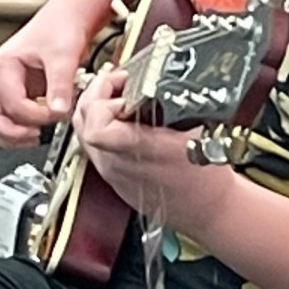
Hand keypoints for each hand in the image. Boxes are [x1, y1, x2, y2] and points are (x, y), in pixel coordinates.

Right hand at [0, 5, 94, 145]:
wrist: (66, 20)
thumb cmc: (59, 28)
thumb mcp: (63, 55)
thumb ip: (60, 85)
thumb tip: (58, 110)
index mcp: (2, 66)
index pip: (11, 104)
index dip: (35, 116)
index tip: (57, 114)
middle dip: (12, 132)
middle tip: (36, 136)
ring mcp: (4, 88)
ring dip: (11, 135)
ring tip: (35, 137)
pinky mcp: (16, 94)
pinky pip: (8, 119)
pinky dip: (18, 129)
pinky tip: (37, 130)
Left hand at [72, 68, 239, 238]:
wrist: (206, 210)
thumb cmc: (206, 179)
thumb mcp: (199, 134)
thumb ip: (171, 107)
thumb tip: (154, 78)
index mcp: (141, 153)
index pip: (97, 127)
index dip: (104, 99)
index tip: (123, 85)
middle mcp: (118, 165)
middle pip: (82, 123)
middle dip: (96, 94)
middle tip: (116, 80)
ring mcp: (112, 173)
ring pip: (83, 132)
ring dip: (94, 107)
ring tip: (115, 92)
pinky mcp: (112, 177)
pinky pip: (92, 145)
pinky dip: (99, 123)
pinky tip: (119, 114)